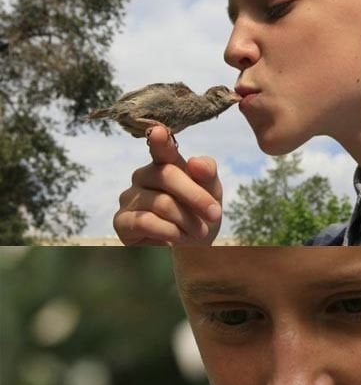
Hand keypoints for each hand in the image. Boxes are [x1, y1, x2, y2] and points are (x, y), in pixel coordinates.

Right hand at [113, 125, 222, 245]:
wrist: (190, 251)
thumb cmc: (200, 216)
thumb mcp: (212, 194)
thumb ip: (208, 175)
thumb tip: (195, 162)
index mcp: (164, 164)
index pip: (161, 148)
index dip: (160, 141)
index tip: (159, 133)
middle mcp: (143, 176)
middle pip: (168, 176)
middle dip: (196, 197)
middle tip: (215, 215)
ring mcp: (129, 198)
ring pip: (161, 203)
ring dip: (187, 221)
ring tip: (199, 234)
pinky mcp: (121, 221)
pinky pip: (146, 222)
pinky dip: (169, 232)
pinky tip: (177, 240)